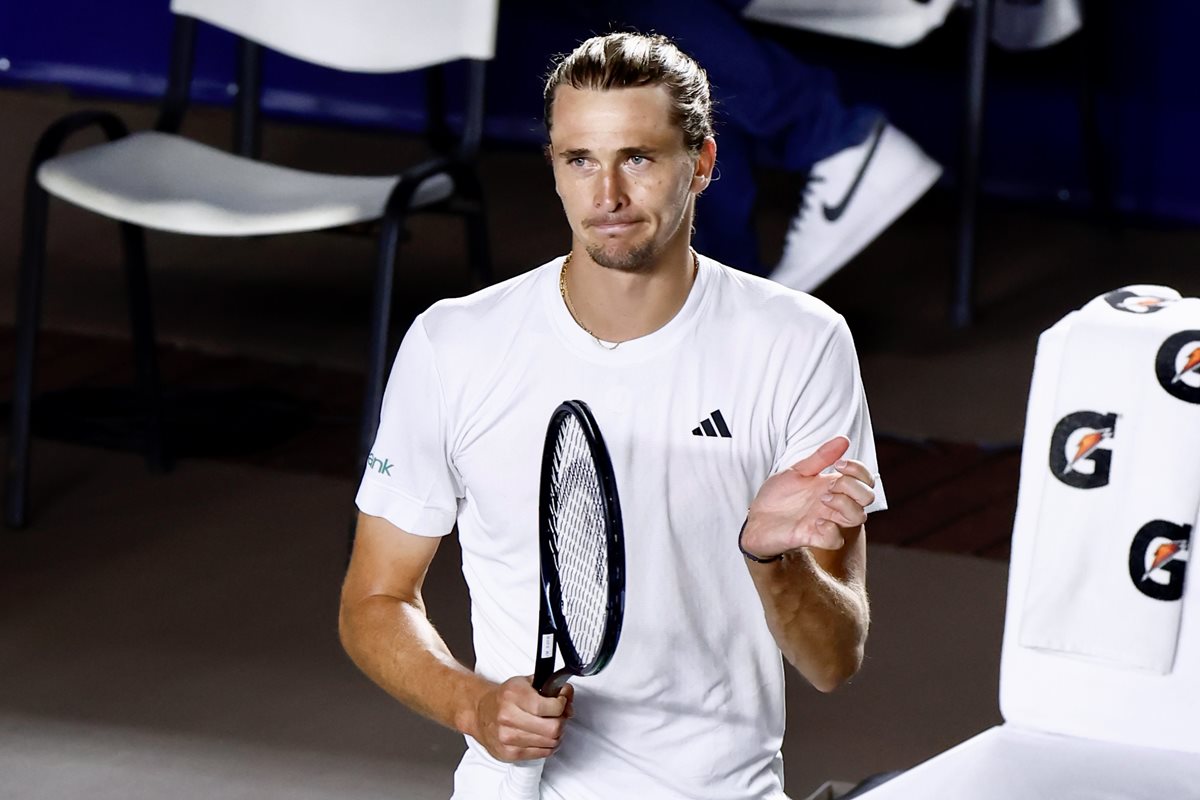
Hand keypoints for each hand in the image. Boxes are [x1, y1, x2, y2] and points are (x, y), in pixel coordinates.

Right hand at [473, 676, 574, 762]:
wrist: (480, 712)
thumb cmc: (504, 698)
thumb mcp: (526, 683)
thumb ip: (550, 687)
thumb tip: (568, 696)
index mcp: (514, 695)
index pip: (552, 707)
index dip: (563, 704)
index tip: (562, 701)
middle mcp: (509, 716)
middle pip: (553, 728)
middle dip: (562, 721)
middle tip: (558, 716)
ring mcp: (508, 737)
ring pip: (550, 742)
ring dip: (556, 735)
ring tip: (549, 726)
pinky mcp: (509, 753)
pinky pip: (542, 753)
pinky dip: (547, 745)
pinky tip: (542, 736)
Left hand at [742, 436, 875, 558]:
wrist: (756, 519)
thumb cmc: (778, 496)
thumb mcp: (797, 471)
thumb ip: (820, 457)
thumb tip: (844, 439)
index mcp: (831, 486)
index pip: (864, 479)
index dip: (860, 470)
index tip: (839, 464)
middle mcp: (833, 504)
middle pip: (867, 497)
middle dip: (854, 486)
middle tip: (830, 485)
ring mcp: (826, 521)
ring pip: (859, 517)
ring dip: (845, 505)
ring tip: (822, 499)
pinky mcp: (813, 537)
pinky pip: (836, 539)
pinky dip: (830, 530)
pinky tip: (815, 522)